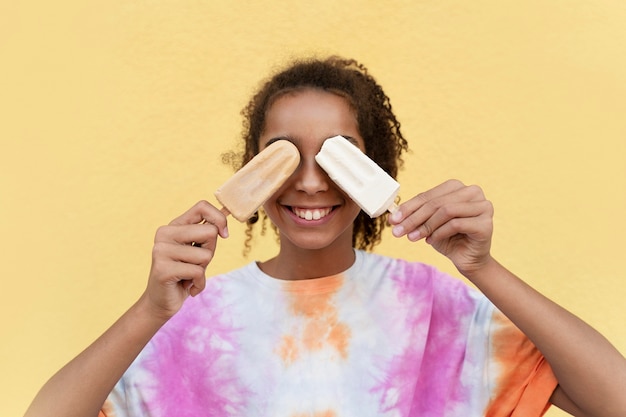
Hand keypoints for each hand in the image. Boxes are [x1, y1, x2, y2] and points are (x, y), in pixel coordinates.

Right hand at [141, 201, 228, 319]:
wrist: (162, 302)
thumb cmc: (184, 274)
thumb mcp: (198, 249)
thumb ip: (208, 232)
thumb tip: (227, 211)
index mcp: (174, 225)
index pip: (202, 206)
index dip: (219, 219)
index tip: (224, 235)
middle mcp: (164, 234)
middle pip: (209, 232)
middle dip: (210, 252)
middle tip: (195, 264)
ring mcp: (161, 250)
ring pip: (205, 255)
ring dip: (203, 270)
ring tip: (188, 275)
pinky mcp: (162, 269)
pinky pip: (198, 272)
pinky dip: (199, 284)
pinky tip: (187, 287)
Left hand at [389, 180, 493, 278]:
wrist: (467, 259)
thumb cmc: (448, 238)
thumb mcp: (427, 224)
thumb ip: (414, 215)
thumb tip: (392, 216)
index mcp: (458, 187)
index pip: (429, 195)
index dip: (409, 207)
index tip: (393, 220)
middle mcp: (473, 192)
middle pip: (437, 202)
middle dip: (414, 218)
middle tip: (398, 231)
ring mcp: (483, 206)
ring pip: (446, 210)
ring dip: (426, 226)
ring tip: (413, 238)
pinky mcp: (486, 223)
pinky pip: (456, 224)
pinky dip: (439, 233)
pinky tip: (431, 241)